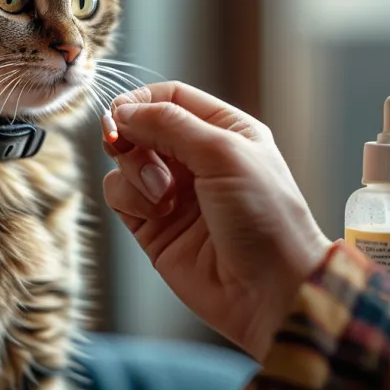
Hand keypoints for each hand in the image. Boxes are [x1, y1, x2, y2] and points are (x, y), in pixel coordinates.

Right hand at [102, 81, 389, 363]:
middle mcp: (196, 158)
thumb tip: (122, 111)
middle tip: (125, 145)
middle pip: (140, 126)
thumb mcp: (224, 153)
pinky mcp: (152, 225)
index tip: (120, 114)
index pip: (169, 98)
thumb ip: (170, 123)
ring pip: (125, 161)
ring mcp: (171, 192)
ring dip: (135, 171)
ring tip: (164, 194)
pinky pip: (119, 195)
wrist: (270, 291)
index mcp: (223, 130)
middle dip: (129, 134)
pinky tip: (159, 213)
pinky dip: (130, 198)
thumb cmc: (265, 218)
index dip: (139, 101)